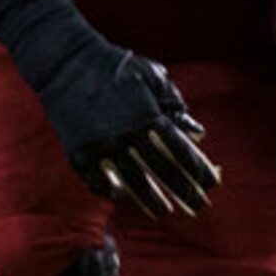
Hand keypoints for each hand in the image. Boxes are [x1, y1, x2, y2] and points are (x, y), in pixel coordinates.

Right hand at [0, 0, 217, 219]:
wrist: (64, 63)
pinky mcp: (78, 153)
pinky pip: (98, 181)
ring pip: (132, 182)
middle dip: (183, 192)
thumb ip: (175, 104)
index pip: (180, 150)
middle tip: (199, 207)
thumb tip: (197, 132)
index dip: (198, 170)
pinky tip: (123, 196)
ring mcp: (100, 147)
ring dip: (150, 200)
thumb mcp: (150, 76)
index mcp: (146, 116)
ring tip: (163, 212)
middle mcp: (125, 135)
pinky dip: (111, 190)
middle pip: (161, 172)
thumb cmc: (113, 65)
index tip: (212, 185)